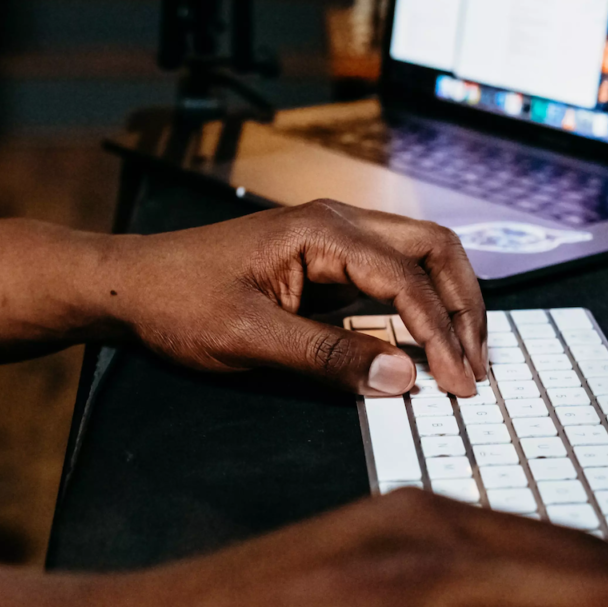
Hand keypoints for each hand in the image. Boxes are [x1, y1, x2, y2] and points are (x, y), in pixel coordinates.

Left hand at [108, 201, 487, 395]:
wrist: (131, 284)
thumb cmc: (177, 303)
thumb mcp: (249, 339)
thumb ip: (328, 358)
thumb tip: (403, 377)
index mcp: (321, 230)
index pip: (407, 279)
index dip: (440, 334)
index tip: (457, 384)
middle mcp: (336, 222)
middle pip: (434, 249)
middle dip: (465, 306)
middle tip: (476, 366)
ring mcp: (333, 236)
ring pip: (420, 255)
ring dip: (447, 302)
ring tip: (461, 357)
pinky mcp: (326, 258)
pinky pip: (392, 272)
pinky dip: (419, 305)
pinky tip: (424, 343)